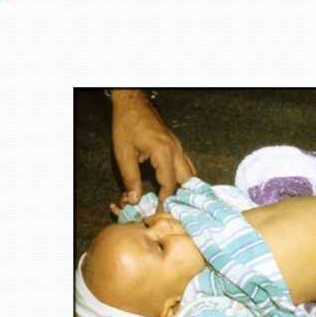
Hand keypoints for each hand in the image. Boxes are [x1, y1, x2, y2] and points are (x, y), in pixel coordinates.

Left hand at [111, 89, 196, 209]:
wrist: (133, 104)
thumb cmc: (127, 126)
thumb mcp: (124, 153)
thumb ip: (130, 178)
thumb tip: (135, 200)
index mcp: (164, 153)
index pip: (170, 184)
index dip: (166, 200)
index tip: (161, 212)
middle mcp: (176, 150)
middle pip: (188, 180)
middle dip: (182, 196)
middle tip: (172, 208)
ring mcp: (179, 147)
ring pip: (191, 172)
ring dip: (185, 186)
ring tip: (177, 200)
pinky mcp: (177, 145)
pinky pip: (187, 164)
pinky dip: (185, 176)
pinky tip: (177, 184)